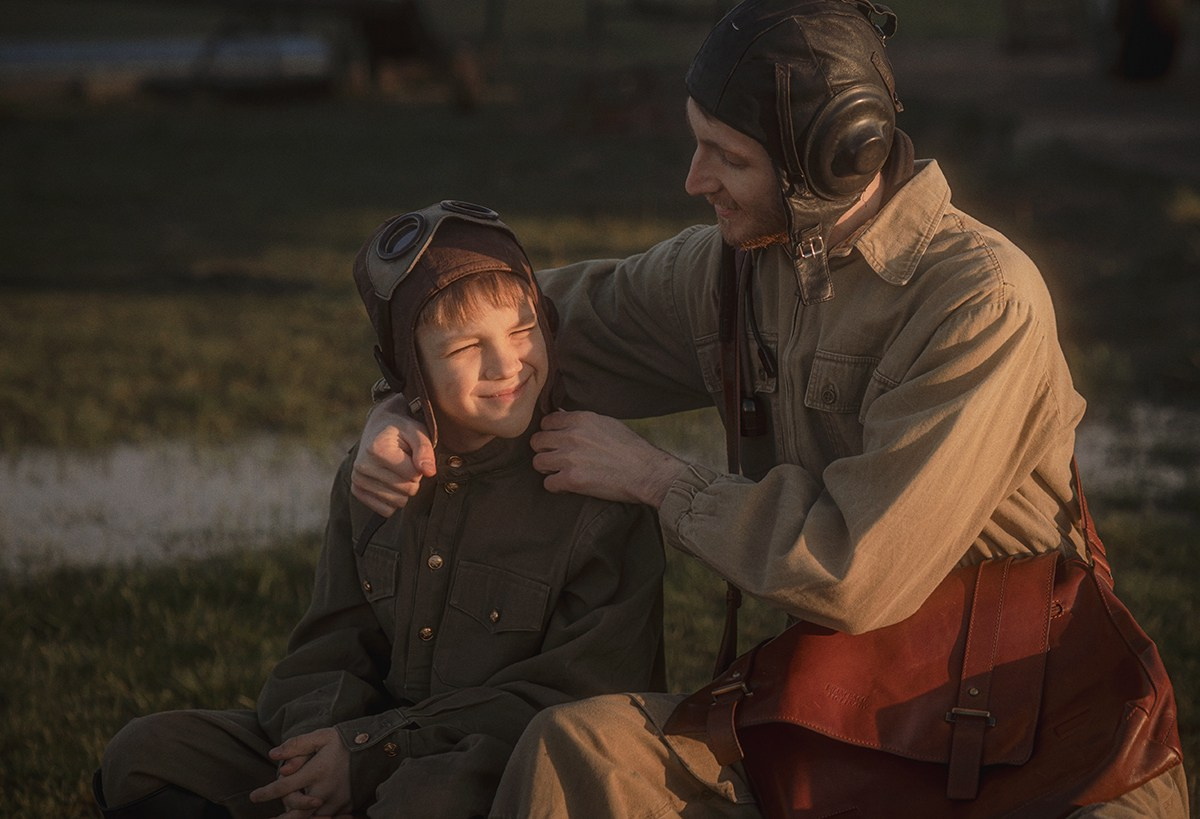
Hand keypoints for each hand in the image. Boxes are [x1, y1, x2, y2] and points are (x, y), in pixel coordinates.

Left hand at [249, 728, 352, 818]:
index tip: (253, 797)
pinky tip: (312, 816)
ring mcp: (337, 800)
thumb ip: (297, 744)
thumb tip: (273, 754)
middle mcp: (325, 789)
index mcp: (317, 771)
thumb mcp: (322, 736)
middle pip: (296, 813)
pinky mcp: (347, 805)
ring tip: (286, 817)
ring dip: (299, 818)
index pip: (284, 786)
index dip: (266, 793)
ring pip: (312, 818)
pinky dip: (318, 818)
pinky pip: (328, 818)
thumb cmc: (346, 740)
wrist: (378, 749)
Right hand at [351, 393, 435, 515]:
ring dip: (404, 489)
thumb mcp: (417, 432)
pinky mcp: (357, 490)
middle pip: (407, 490)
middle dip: (413, 478)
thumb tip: (429, 472)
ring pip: (398, 502)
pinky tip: (390, 482)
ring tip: (397, 470)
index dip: (420, 467)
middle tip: (405, 463)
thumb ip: (425, 450)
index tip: (412, 455)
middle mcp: (363, 466)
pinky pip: (386, 510)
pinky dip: (393, 499)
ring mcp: (358, 479)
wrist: (378, 428)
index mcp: (378, 449)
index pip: (414, 475)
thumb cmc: (402, 430)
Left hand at [530, 411, 687, 507]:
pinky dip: (556, 486)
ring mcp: (569, 458)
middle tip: (555, 458)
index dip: (549, 432)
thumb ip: (582, 421)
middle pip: (537, 441)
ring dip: (548, 468)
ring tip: (560, 472)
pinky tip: (566, 485)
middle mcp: (571, 436)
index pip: (547, 421)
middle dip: (544, 450)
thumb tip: (562, 416)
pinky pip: (548, 483)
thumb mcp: (607, 423)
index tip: (555, 441)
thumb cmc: (632, 449)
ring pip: (538, 462)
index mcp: (580, 419)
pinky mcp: (571, 479)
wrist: (647, 472)